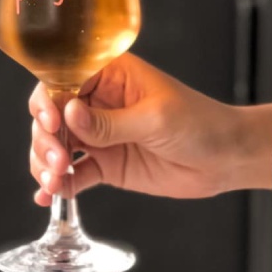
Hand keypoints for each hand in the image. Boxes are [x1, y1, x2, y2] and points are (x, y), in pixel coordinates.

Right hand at [29, 52, 271, 204]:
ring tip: (54, 180)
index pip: (64, 79)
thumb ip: (110, 122)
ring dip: (47, 162)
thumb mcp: (156, 118)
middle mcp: (101, 102)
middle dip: (45, 137)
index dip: (49, 100)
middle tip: (58, 159)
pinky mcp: (107, 164)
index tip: (50, 122)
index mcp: (112, 75)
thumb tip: (68, 114)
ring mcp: (102, 135)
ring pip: (57, 145)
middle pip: (52, 114)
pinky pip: (75, 174)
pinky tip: (50, 195)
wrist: (226, 158)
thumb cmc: (200, 123)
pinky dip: (59, 184)